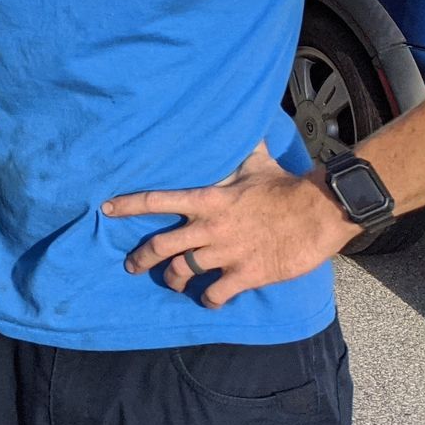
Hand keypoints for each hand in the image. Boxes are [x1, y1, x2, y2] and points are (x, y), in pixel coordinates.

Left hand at [102, 141, 362, 306]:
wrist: (318, 213)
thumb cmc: (285, 187)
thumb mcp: (256, 163)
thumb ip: (240, 151)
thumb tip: (240, 125)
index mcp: (206, 201)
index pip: (156, 200)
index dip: (128, 205)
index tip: (106, 209)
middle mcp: (209, 228)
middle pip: (160, 246)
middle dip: (141, 258)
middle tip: (131, 266)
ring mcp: (226, 253)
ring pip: (183, 271)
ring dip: (173, 280)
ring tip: (171, 284)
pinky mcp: (247, 275)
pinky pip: (216, 293)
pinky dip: (207, 299)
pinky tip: (207, 299)